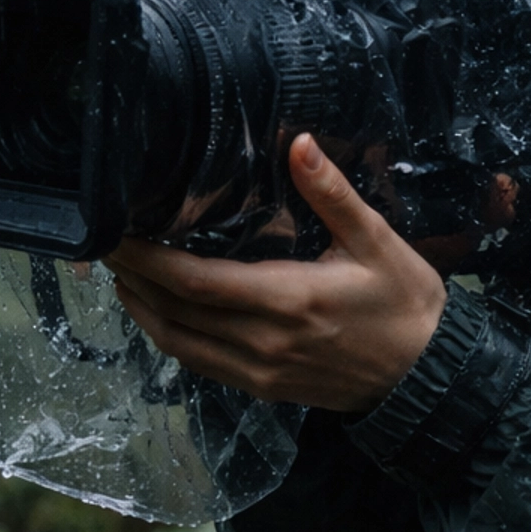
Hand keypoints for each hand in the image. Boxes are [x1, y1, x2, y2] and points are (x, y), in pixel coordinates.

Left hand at [104, 133, 447, 411]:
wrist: (427, 377)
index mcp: (288, 300)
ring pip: (178, 344)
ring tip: (121, 275)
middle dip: (132, 280)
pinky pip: (199, 364)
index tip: (115, 234)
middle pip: (173, 313)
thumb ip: (332, 194)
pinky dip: (170, 335)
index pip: (194, 282)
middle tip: (103, 246)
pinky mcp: (263, 388)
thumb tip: (298, 143)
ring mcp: (260, 371)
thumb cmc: (406, 304)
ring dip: (142, 311)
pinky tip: (161, 311)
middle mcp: (264, 342)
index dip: (145, 260)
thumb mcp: (378, 241)